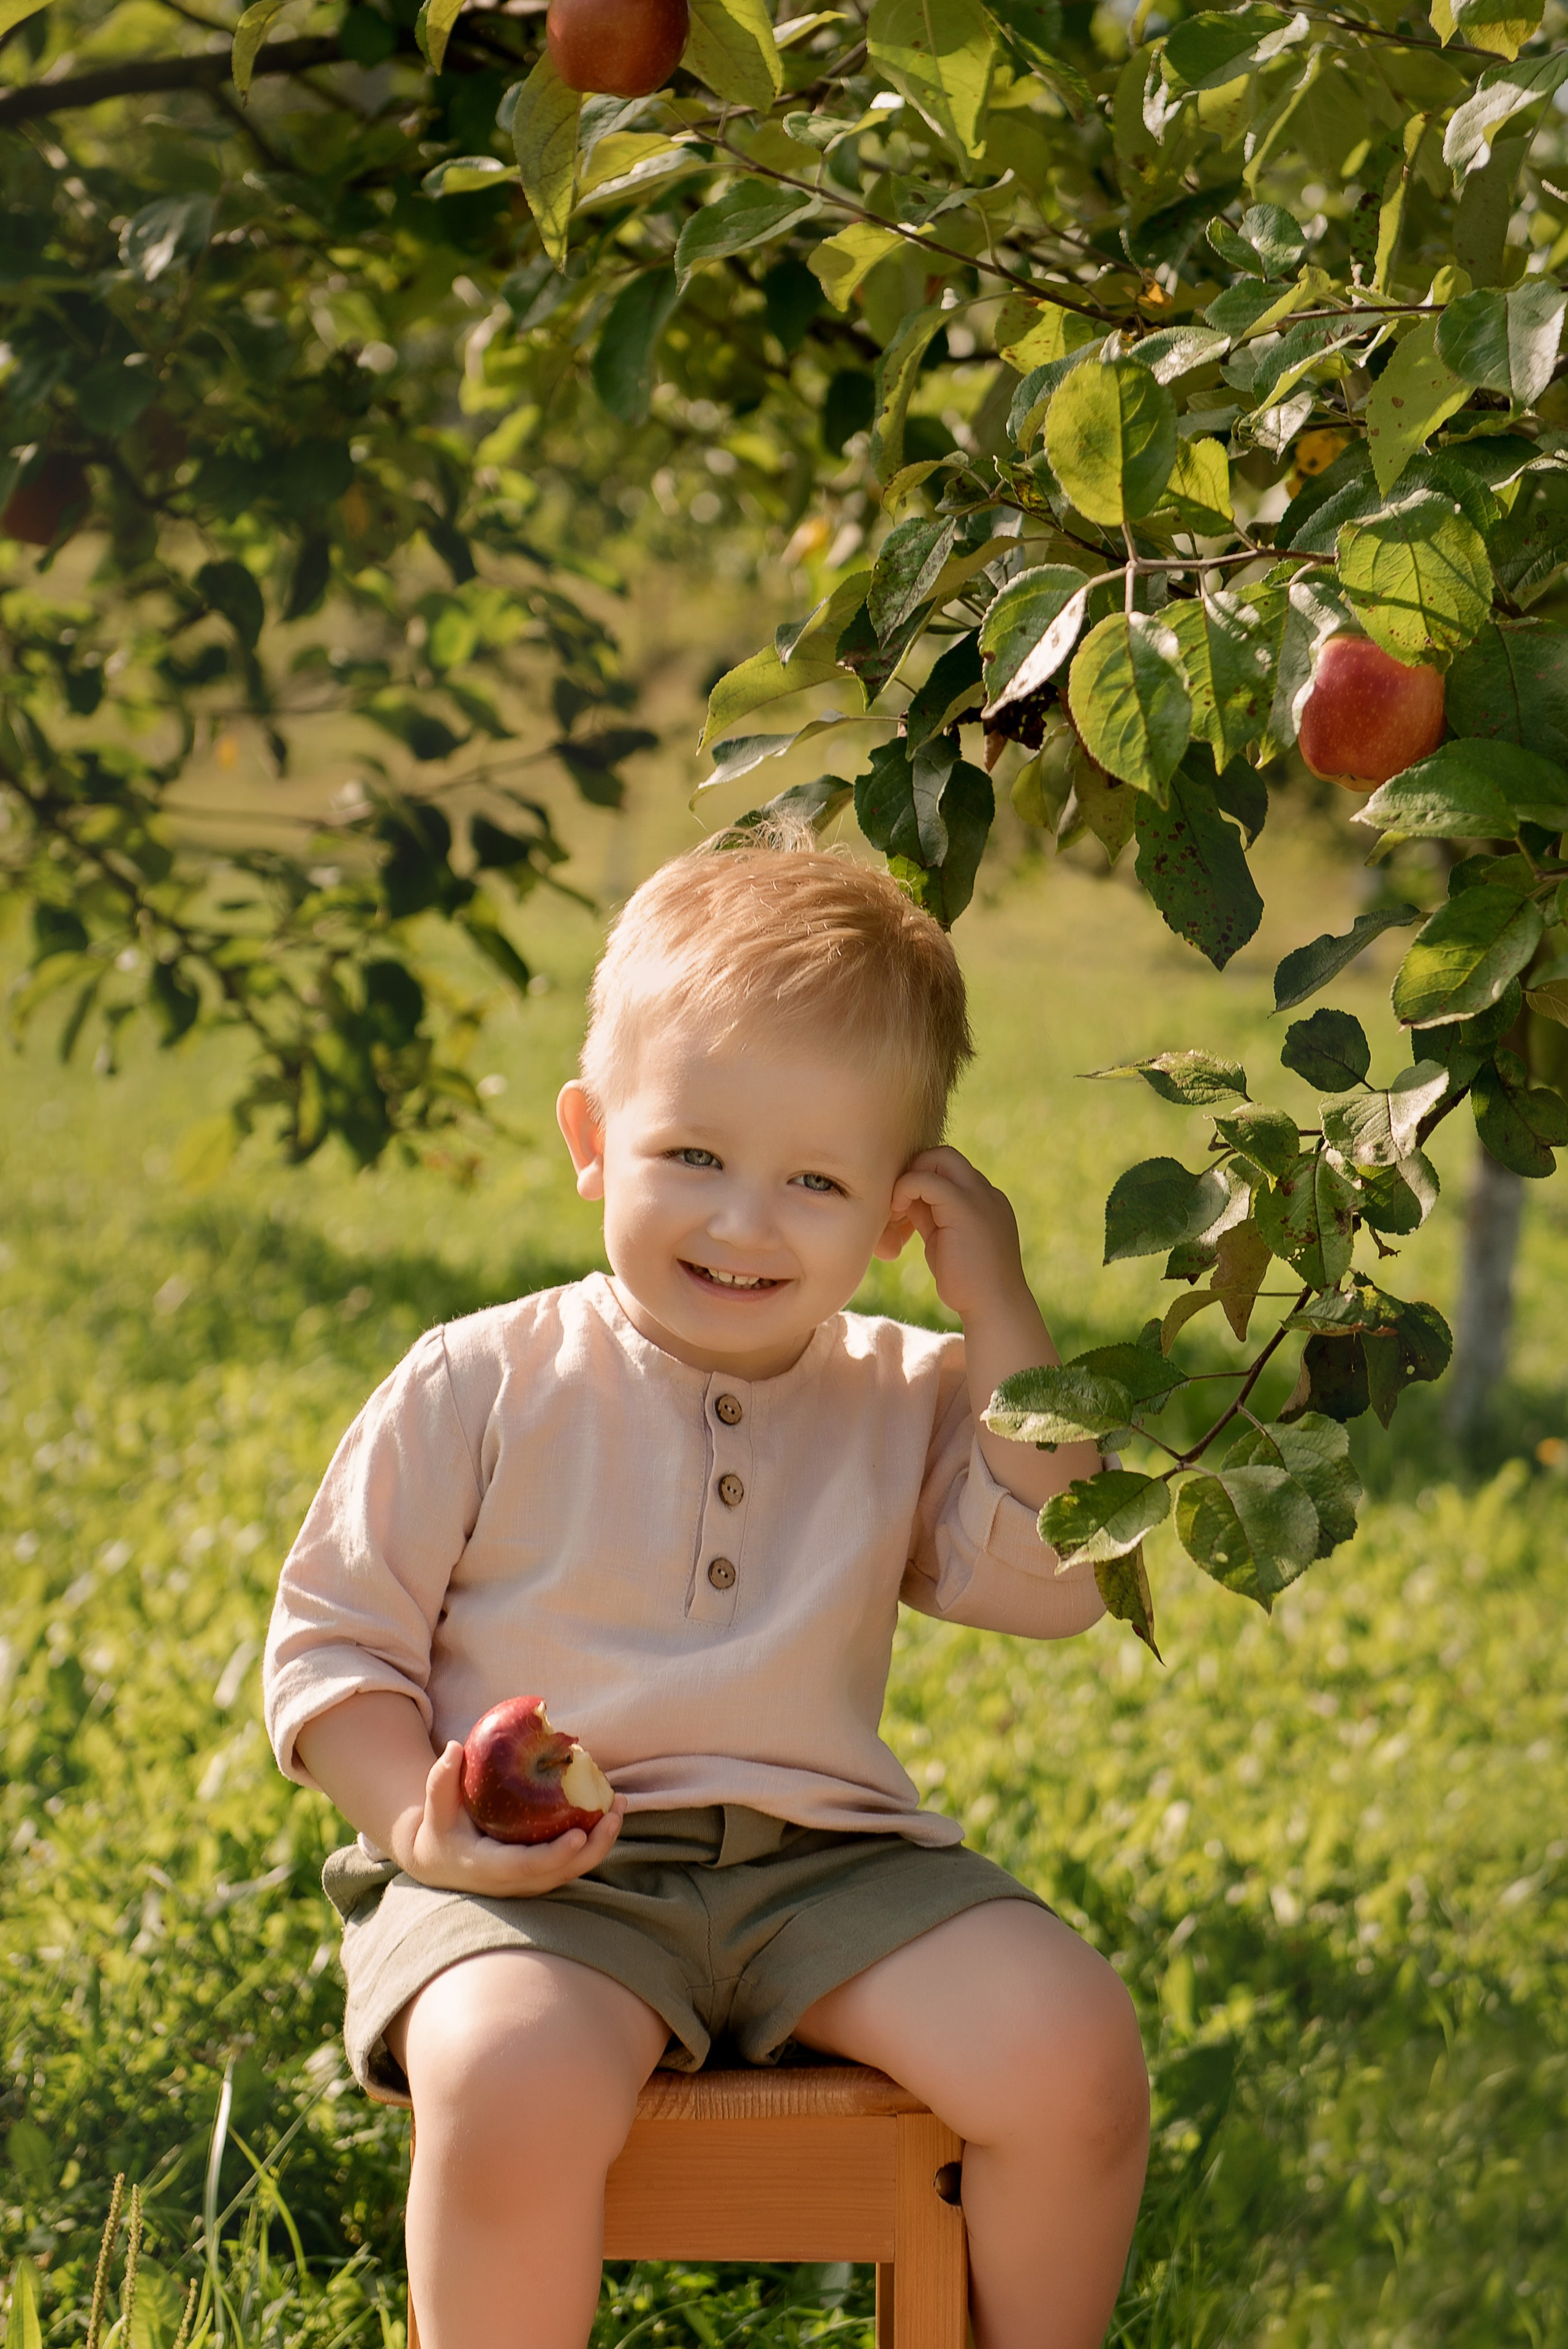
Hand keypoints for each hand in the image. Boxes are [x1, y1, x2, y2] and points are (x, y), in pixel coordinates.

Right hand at [392, 1740, 627, 1895]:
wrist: (441, 1860)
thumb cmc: (440, 1828)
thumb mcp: (435, 1806)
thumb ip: (441, 1779)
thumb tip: (455, 1747)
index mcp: (487, 1868)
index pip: (526, 1867)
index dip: (554, 1855)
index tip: (579, 1836)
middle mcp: (513, 1882)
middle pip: (561, 1872)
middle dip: (594, 1847)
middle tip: (614, 1812)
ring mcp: (529, 1882)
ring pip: (573, 1869)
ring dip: (602, 1840)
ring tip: (620, 1804)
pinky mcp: (541, 1873)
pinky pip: (573, 1860)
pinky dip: (594, 1838)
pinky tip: (608, 1808)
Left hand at [881, 1147, 1033, 1324]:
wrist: (995, 1307)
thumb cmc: (969, 1285)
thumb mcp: (945, 1241)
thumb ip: (930, 1216)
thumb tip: (907, 1199)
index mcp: (985, 1200)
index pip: (949, 1170)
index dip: (922, 1180)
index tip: (904, 1209)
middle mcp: (986, 1192)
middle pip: (945, 1155)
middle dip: (916, 1170)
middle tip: (898, 1202)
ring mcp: (980, 1196)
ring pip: (939, 1157)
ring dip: (911, 1178)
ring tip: (897, 1211)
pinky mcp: (965, 1207)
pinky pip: (927, 1180)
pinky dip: (906, 1189)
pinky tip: (897, 1212)